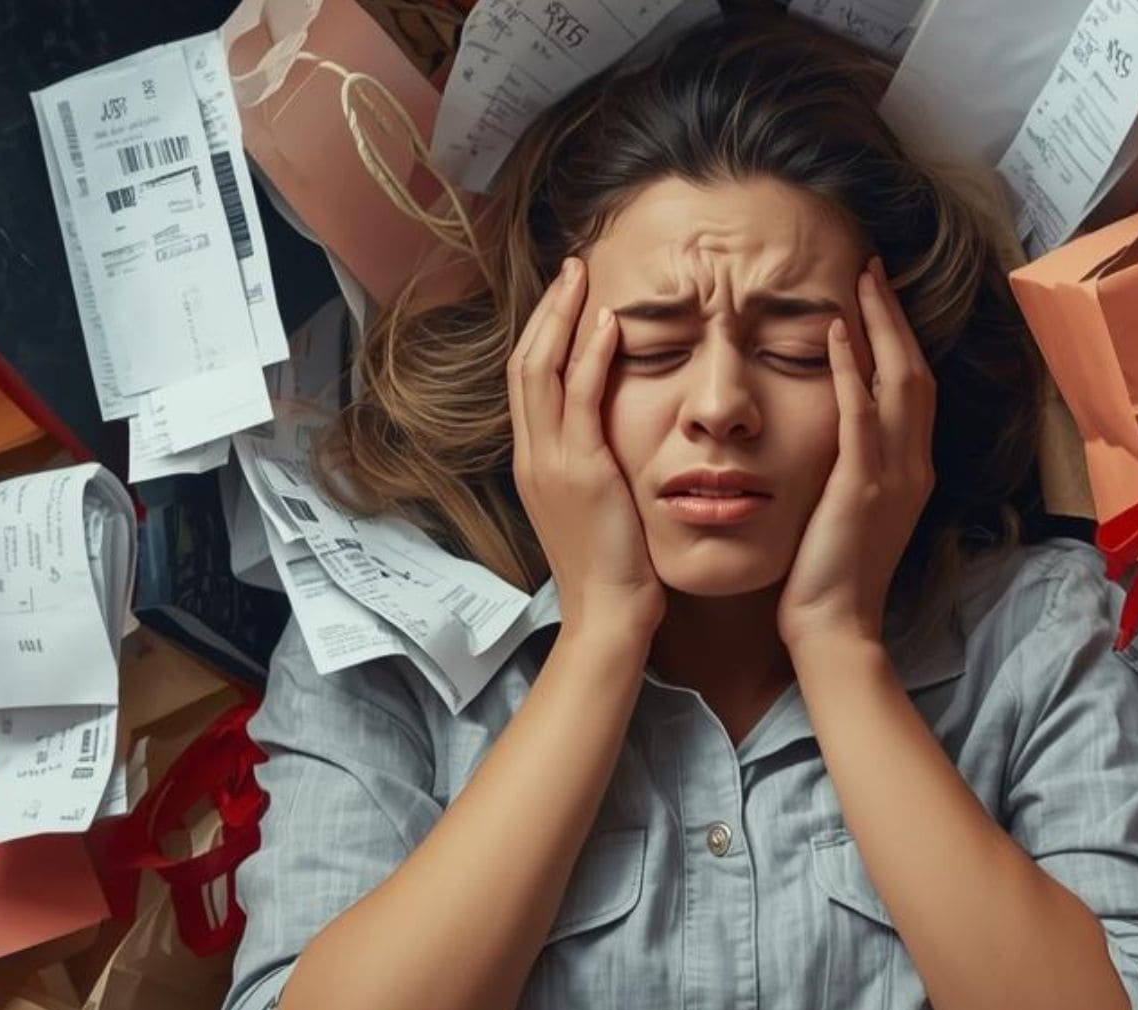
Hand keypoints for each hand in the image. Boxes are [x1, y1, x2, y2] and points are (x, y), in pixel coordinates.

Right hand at [507, 258, 664, 641]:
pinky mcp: (581, 471)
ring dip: (563, 317)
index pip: (527, 381)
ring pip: (541, 371)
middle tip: (571, 268)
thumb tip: (610, 435)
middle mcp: (533, 456)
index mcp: (534, 462)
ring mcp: (550, 462)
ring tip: (583, 276)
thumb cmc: (612, 567)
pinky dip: (591, 356)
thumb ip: (592, 464)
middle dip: (547, 311)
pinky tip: (609, 323)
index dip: (542, 333)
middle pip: (525, 364)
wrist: (609, 614)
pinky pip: (580, 399)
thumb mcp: (592, 506)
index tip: (566, 298)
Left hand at [778, 259, 935, 647]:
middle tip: (872, 270)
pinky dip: (851, 368)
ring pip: (898, 380)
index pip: (914, 388)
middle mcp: (913, 466)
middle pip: (915, 371)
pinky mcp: (861, 486)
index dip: (900, 338)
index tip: (877, 298)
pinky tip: (834, 332)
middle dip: (895, 316)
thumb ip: (855, 469)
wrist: (834, 626)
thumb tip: (836, 433)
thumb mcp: (852, 511)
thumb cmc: (831, 576)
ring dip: (879, 325)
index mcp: (912, 471)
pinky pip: (859, 413)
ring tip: (860, 282)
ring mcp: (893, 475)